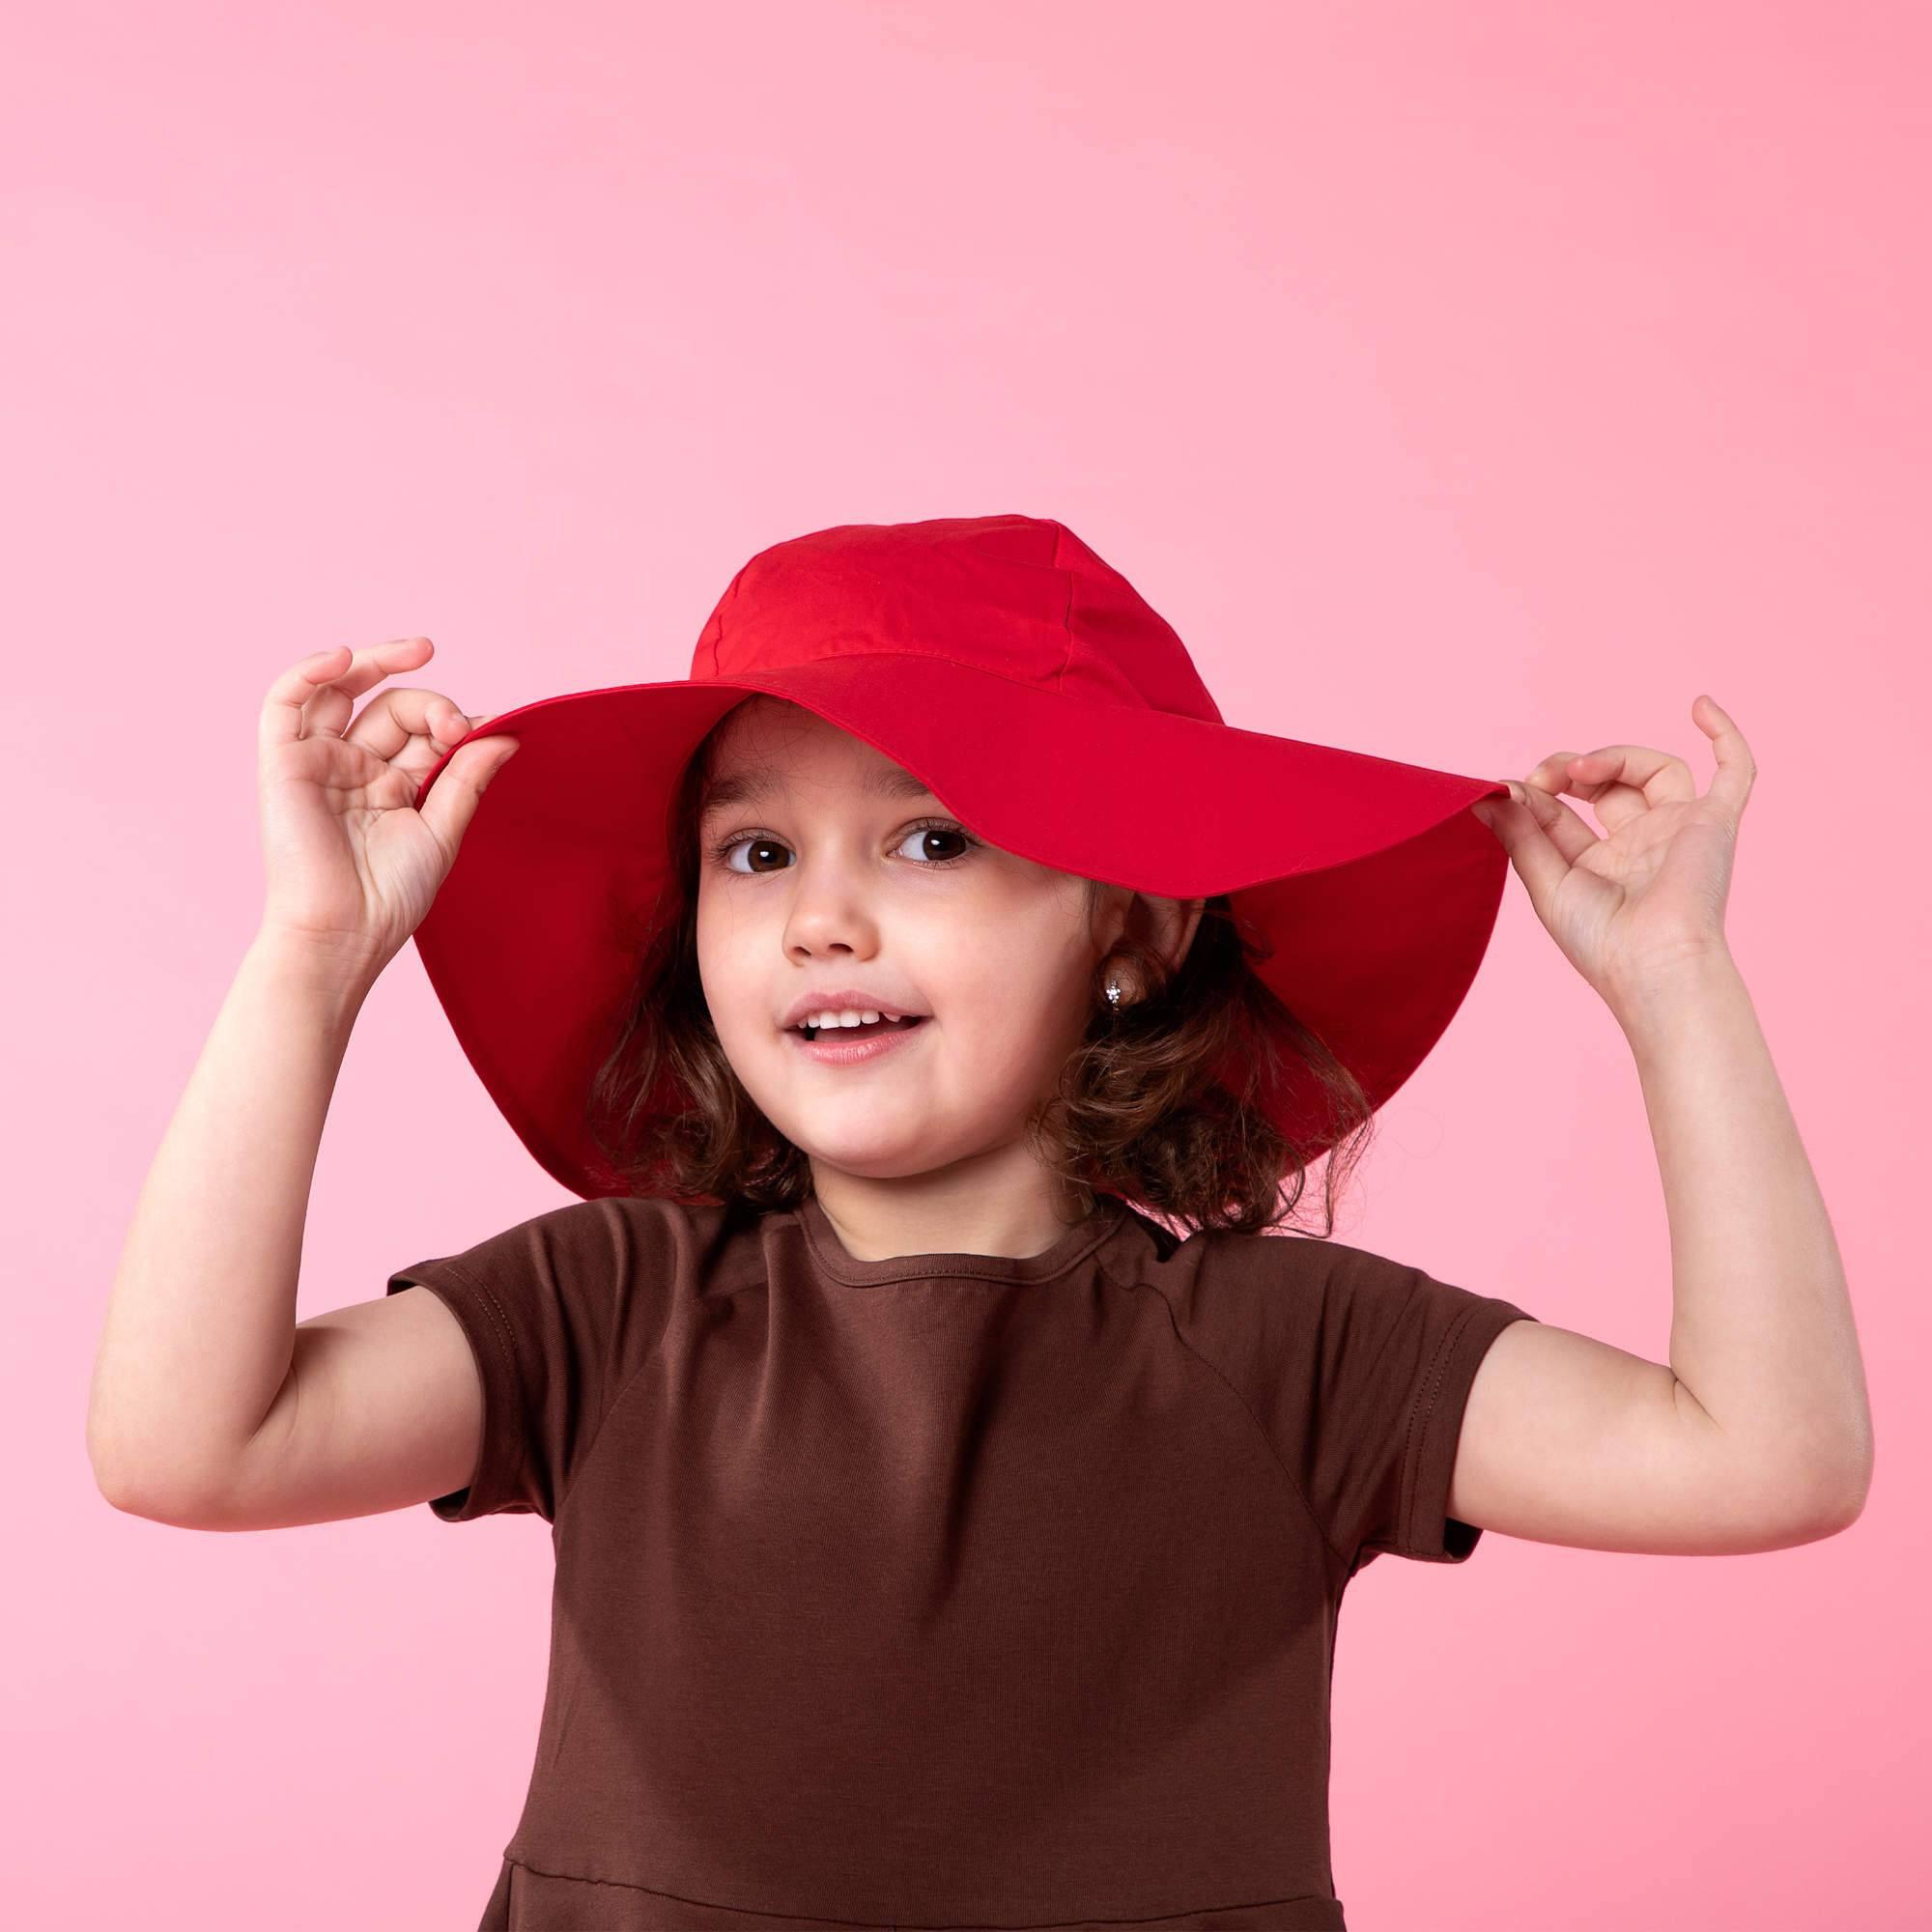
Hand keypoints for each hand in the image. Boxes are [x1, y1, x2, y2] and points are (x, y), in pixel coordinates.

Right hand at [255, 637, 519, 977]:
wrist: (345, 933)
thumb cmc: (390, 897)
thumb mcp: (442, 832)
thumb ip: (467, 779)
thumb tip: (506, 734)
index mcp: (393, 784)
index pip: (424, 731)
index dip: (454, 722)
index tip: (490, 731)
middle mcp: (354, 767)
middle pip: (392, 706)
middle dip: (431, 706)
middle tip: (456, 726)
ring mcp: (318, 761)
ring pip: (342, 689)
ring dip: (379, 662)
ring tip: (421, 652)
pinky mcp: (283, 762)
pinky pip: (285, 702)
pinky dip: (310, 671)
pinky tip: (345, 656)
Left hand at [1469, 693, 1753, 1016]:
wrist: (1653, 964)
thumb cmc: (1600, 940)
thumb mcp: (1547, 881)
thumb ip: (1520, 834)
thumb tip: (1484, 793)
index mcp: (1601, 862)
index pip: (1564, 810)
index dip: (1537, 793)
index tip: (1510, 789)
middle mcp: (1643, 843)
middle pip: (1609, 783)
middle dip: (1572, 768)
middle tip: (1549, 775)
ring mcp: (1680, 829)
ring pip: (1655, 769)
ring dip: (1616, 755)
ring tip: (1582, 769)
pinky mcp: (1716, 822)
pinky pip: (1735, 770)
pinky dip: (1725, 734)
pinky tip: (1699, 704)